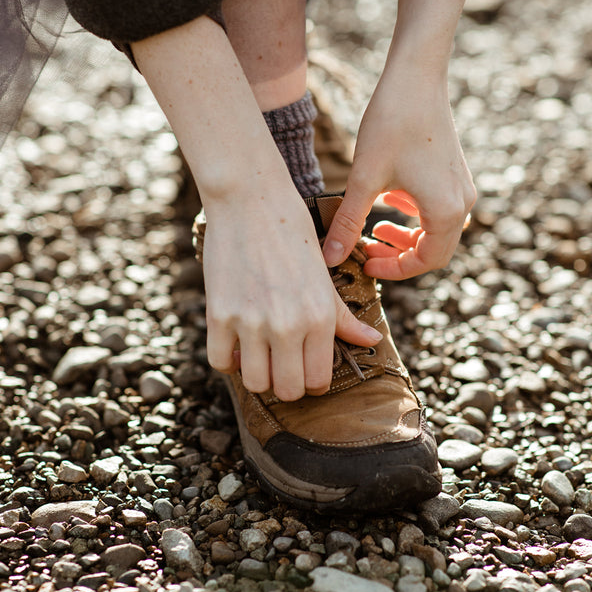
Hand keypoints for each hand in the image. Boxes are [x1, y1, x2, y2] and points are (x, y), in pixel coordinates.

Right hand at [203, 183, 381, 400]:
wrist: (251, 201)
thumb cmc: (293, 234)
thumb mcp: (324, 276)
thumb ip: (344, 316)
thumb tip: (372, 340)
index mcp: (319, 317)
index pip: (318, 380)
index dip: (312, 382)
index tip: (305, 371)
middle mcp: (288, 325)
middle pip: (287, 390)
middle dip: (286, 384)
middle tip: (282, 366)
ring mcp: (251, 322)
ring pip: (255, 382)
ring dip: (257, 374)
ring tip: (259, 355)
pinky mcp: (220, 314)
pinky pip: (221, 363)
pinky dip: (228, 359)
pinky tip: (236, 343)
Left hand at [323, 66, 474, 278]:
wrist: (415, 76)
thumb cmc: (392, 123)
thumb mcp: (364, 179)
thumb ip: (348, 222)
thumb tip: (329, 259)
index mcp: (446, 211)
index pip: (425, 262)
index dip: (394, 270)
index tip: (364, 264)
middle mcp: (462, 202)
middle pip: (434, 250)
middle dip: (399, 256)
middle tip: (365, 250)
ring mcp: (461, 186)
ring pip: (437, 230)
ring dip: (407, 236)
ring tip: (374, 228)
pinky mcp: (453, 172)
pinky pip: (438, 208)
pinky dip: (414, 215)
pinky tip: (387, 199)